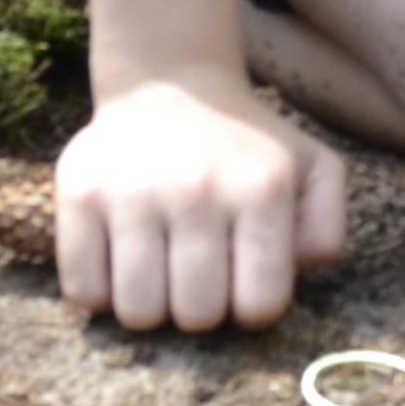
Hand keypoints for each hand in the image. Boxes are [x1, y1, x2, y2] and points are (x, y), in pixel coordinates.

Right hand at [55, 71, 349, 331]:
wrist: (170, 88)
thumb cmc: (247, 149)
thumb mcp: (312, 170)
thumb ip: (325, 229)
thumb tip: (293, 273)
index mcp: (261, 188)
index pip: (259, 306)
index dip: (252, 308)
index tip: (243, 283)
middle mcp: (196, 189)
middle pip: (196, 317)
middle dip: (201, 310)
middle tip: (199, 275)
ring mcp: (132, 192)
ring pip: (137, 313)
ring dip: (151, 306)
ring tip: (162, 269)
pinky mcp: (79, 194)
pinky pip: (83, 293)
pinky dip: (101, 293)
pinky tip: (122, 261)